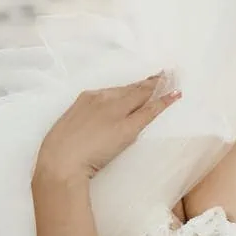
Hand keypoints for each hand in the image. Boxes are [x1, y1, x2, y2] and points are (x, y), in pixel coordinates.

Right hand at [34, 77, 178, 183]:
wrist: (61, 161)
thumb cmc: (60, 150)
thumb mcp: (72, 125)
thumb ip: (88, 119)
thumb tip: (100, 123)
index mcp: (87, 97)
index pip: (117, 90)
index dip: (132, 86)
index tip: (142, 83)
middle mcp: (103, 99)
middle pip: (131, 89)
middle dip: (149, 83)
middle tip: (165, 74)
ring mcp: (116, 111)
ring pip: (142, 95)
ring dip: (159, 87)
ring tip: (172, 80)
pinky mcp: (127, 126)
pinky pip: (149, 111)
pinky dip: (164, 102)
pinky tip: (175, 95)